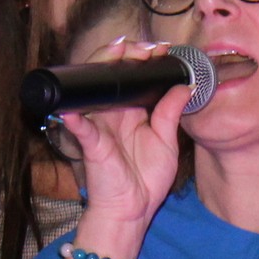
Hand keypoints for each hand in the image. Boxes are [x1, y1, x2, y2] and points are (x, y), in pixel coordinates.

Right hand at [55, 39, 187, 251]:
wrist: (133, 209)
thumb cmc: (146, 178)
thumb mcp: (166, 142)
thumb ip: (171, 113)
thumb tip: (185, 86)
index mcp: (130, 111)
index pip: (131, 76)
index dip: (142, 59)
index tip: (162, 50)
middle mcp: (111, 113)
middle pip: (108, 74)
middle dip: (123, 54)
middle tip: (144, 48)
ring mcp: (98, 126)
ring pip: (91, 89)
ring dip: (103, 68)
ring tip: (119, 54)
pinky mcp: (91, 144)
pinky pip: (80, 128)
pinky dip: (74, 118)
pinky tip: (74, 110)